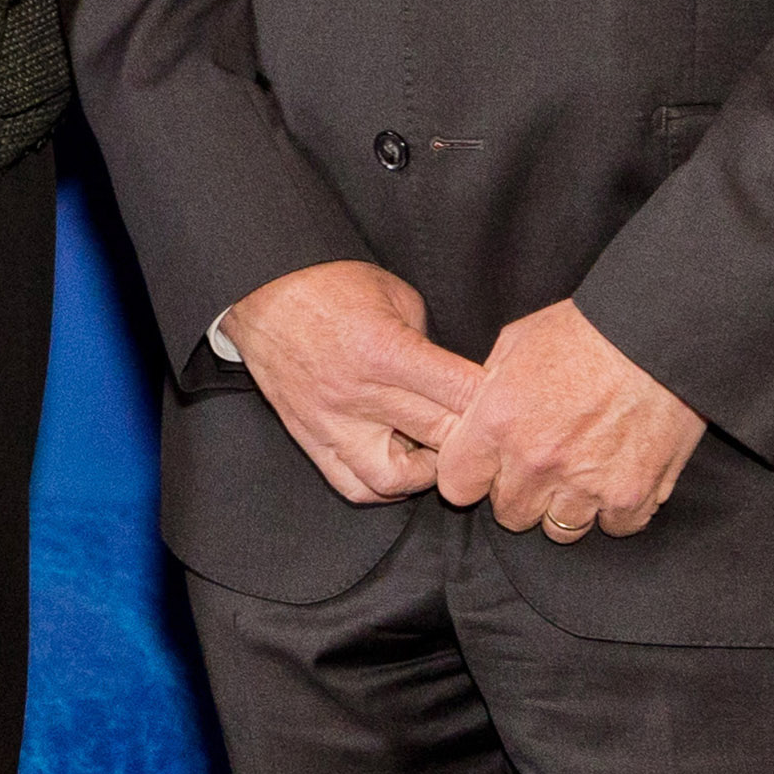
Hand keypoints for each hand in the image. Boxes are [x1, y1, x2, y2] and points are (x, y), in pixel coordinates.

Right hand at [217, 260, 487, 507]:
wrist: (262, 291)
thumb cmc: (332, 286)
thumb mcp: (396, 296)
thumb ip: (430, 344)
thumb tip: (459, 381)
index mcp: (384, 350)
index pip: (463, 395)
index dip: (498, 403)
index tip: (511, 403)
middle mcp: (358, 393)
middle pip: (441, 439)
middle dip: (474, 439)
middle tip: (488, 433)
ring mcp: (330, 422)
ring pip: (395, 479)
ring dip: (427, 473)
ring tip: (435, 452)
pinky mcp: (309, 437)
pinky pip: (352, 486)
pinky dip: (383, 488)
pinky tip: (399, 466)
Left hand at [433, 298, 703, 542]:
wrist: (656, 334)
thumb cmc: (584, 330)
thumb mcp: (514, 344)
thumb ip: (487, 389)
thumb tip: (474, 415)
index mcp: (496, 423)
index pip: (458, 487)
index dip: (471, 478)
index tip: (487, 468)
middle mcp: (536, 461)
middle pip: (510, 515)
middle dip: (520, 495)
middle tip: (541, 468)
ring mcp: (585, 483)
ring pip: (561, 529)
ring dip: (567, 507)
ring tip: (580, 476)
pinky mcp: (632, 493)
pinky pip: (615, 527)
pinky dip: (616, 511)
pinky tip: (617, 481)